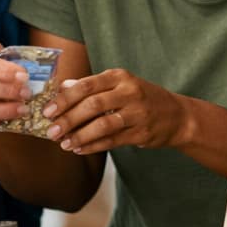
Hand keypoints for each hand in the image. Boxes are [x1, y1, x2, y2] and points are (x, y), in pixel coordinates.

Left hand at [42, 68, 182, 154]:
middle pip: (93, 105)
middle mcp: (130, 92)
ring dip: (80, 136)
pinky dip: (93, 146)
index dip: (64, 99)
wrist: (178, 115)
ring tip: (64, 144)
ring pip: (103, 125)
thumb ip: (92, 85)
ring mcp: (138, 113)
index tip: (47, 111)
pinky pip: (112, 141)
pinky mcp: (142, 133)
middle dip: (69, 120)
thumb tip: (63, 86)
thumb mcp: (120, 84)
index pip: (86, 85)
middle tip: (51, 131)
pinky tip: (80, 149)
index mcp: (120, 77)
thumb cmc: (143, 98)